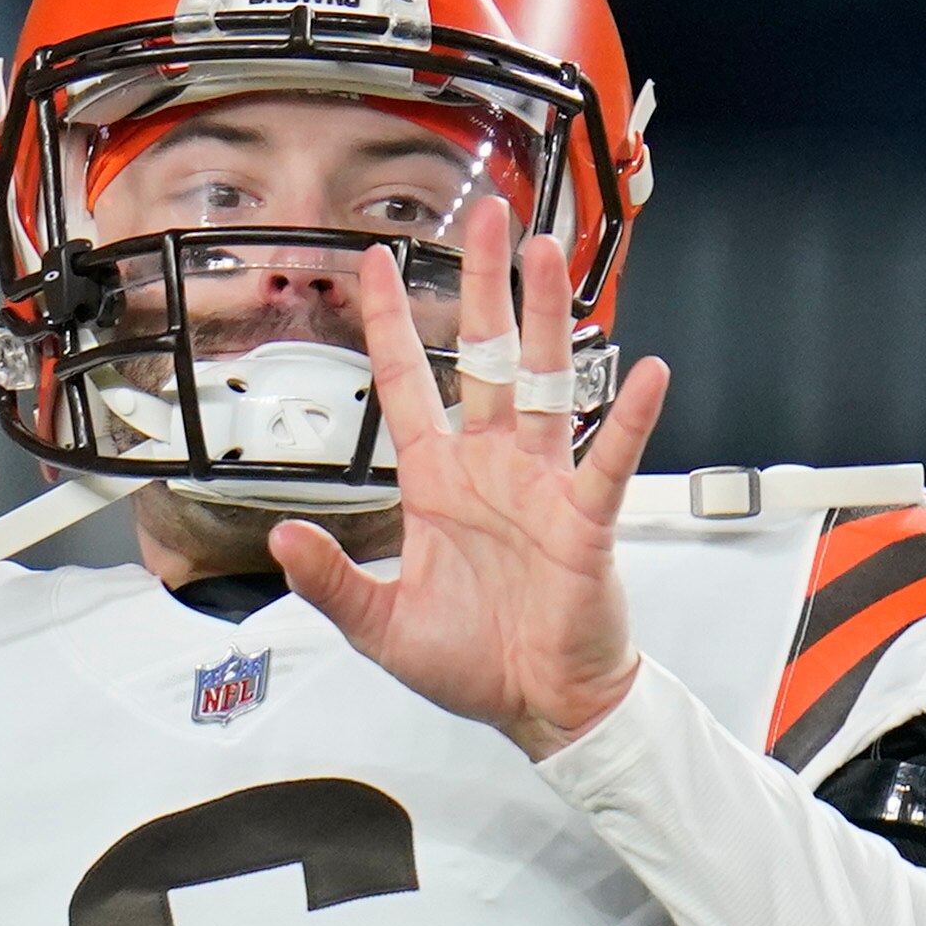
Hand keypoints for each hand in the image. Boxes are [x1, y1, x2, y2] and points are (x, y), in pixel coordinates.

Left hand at [267, 199, 670, 760]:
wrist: (539, 706)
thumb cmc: (471, 663)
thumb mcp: (380, 626)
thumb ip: (331, 581)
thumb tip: (282, 538)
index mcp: (436, 482)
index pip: (408, 384)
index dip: (394, 324)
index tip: (377, 263)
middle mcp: (489, 467)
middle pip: (483, 357)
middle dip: (483, 286)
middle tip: (487, 218)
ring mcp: (541, 484)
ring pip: (540, 383)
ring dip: (545, 319)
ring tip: (547, 255)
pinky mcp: (585, 518)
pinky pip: (605, 459)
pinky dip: (625, 418)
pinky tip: (643, 372)